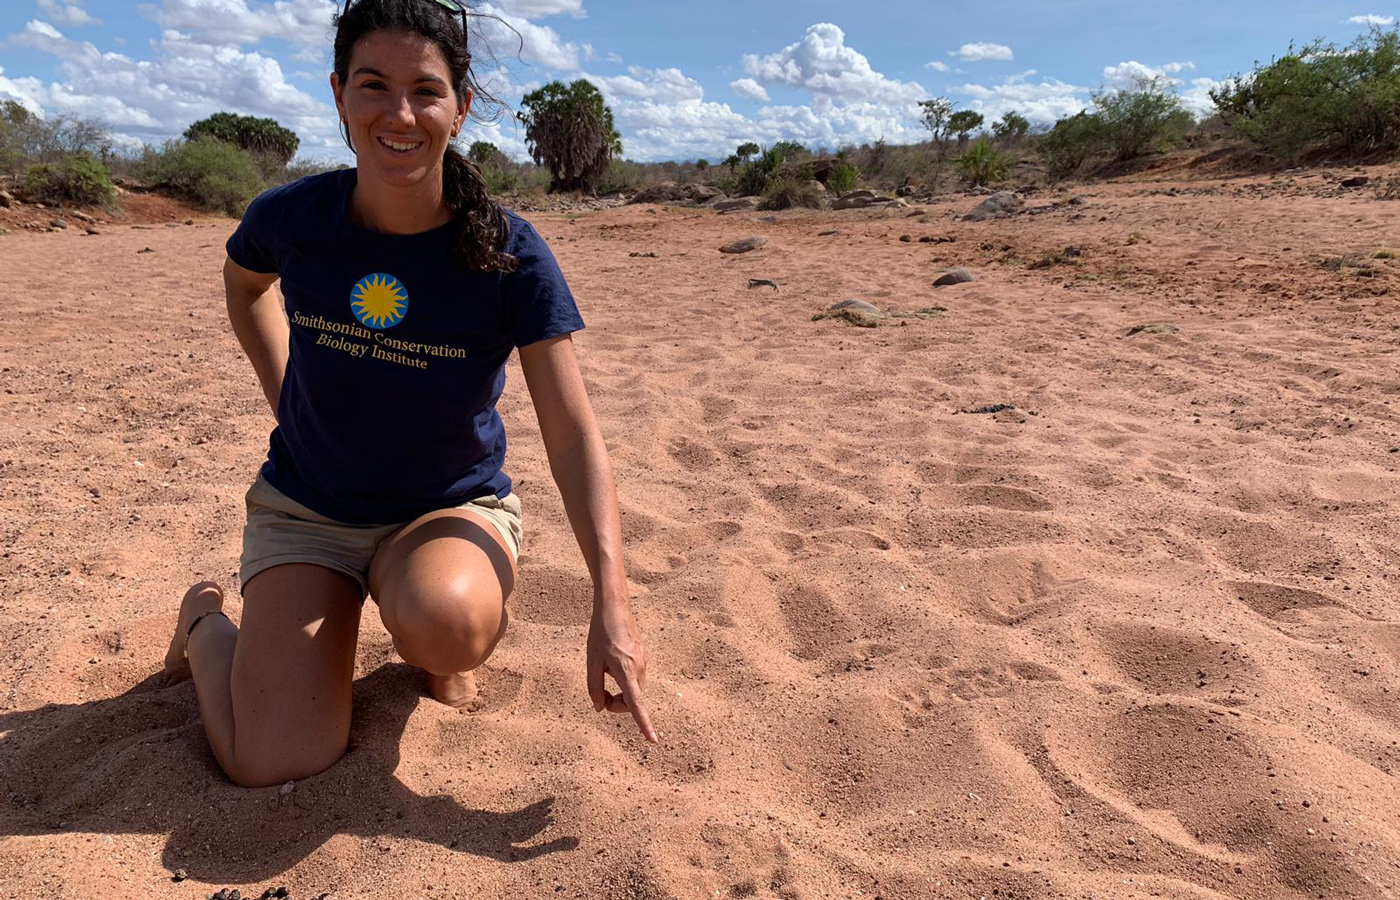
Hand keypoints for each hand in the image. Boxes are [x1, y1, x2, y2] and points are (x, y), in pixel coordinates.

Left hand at [586, 602, 657, 743]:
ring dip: (618, 690)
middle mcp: (639, 669)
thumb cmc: (600, 634)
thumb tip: (600, 708)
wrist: (615, 608)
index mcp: (626, 671)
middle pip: (630, 701)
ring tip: (603, 668)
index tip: (653, 740)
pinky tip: (611, 660)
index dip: (643, 724)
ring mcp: (643, 663)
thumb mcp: (591, 661)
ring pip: (632, 690)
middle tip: (598, 692)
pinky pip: (633, 678)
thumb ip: (594, 687)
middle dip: (615, 703)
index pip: (635, 705)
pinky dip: (622, 679)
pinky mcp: (643, 658)